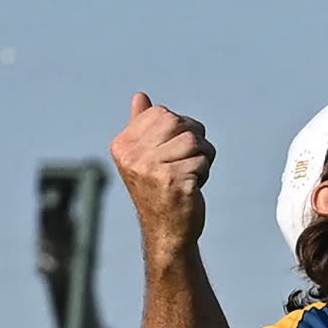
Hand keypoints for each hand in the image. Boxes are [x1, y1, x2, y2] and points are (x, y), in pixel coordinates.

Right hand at [111, 92, 214, 251]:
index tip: (173, 151)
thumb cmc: (160, 190)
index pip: (164, 114)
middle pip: (181, 124)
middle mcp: (133, 156)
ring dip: (202, 158)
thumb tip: (140, 97)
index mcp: (123, 145)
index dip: (180, 128)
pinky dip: (204, 173)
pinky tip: (193, 189)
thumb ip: (142, 126)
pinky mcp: (173, 183)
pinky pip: (202, 162)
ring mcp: (152, 170)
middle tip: (186, 163)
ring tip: (189, 176)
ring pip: (195, 142)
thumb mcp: (146, 155)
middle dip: (194, 141)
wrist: (168, 231)